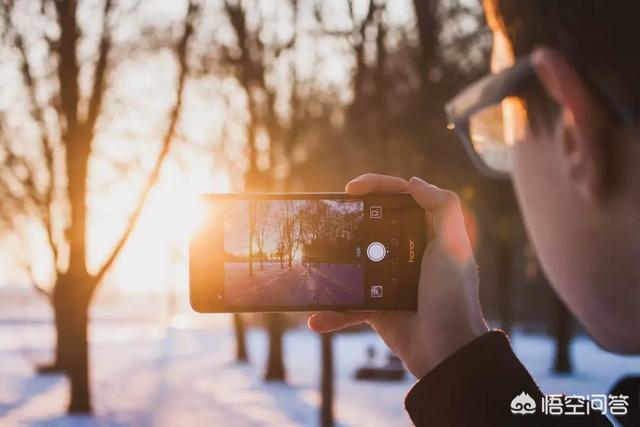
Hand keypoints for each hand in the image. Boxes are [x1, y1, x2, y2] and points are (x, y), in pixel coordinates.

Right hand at [308, 173, 488, 377]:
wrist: (446, 352)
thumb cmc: (453, 297)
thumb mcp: (454, 246)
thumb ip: (443, 207)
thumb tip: (413, 183)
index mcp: (427, 234)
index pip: (400, 198)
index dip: (376, 186)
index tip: (350, 189)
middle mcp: (408, 253)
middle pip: (372, 225)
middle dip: (349, 220)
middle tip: (328, 217)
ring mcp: (390, 280)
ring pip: (355, 264)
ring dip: (334, 265)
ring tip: (313, 261)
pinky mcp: (378, 306)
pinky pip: (349, 305)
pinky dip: (334, 313)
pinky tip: (316, 318)